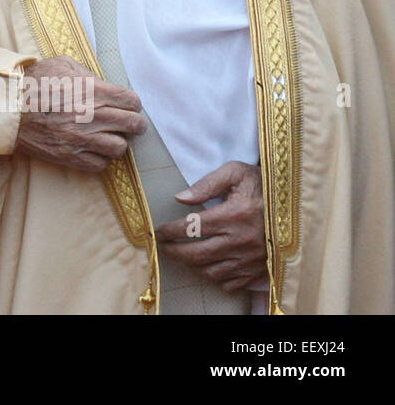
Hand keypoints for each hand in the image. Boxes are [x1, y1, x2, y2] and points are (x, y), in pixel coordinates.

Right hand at [13, 55, 146, 171]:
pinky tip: (92, 149)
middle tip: (131, 124)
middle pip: (133, 124)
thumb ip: (86, 72)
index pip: (132, 101)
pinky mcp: (71, 156)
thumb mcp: (61, 64)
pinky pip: (100, 164)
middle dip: (135, 124)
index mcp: (93, 91)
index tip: (128, 105)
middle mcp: (93, 116)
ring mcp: (83, 138)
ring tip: (109, 137)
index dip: (132, 103)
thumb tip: (101, 84)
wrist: (7, 107)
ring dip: (117, 142)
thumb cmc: (32, 82)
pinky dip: (100, 158)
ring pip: (120, 148)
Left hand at [154, 161, 265, 292]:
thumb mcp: (236, 172)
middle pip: (197, 254)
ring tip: (184, 255)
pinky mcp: (259, 269)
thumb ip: (207, 184)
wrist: (297, 204)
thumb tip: (180, 198)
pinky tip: (209, 266)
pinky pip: (231, 283)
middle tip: (163, 247)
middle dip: (174, 252)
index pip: (191, 228)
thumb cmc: (262, 185)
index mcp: (233, 215)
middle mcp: (241, 241)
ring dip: (193, 265)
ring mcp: (250, 259)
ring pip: (211, 271)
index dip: (169, 231)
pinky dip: (216, 277)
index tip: (158, 232)